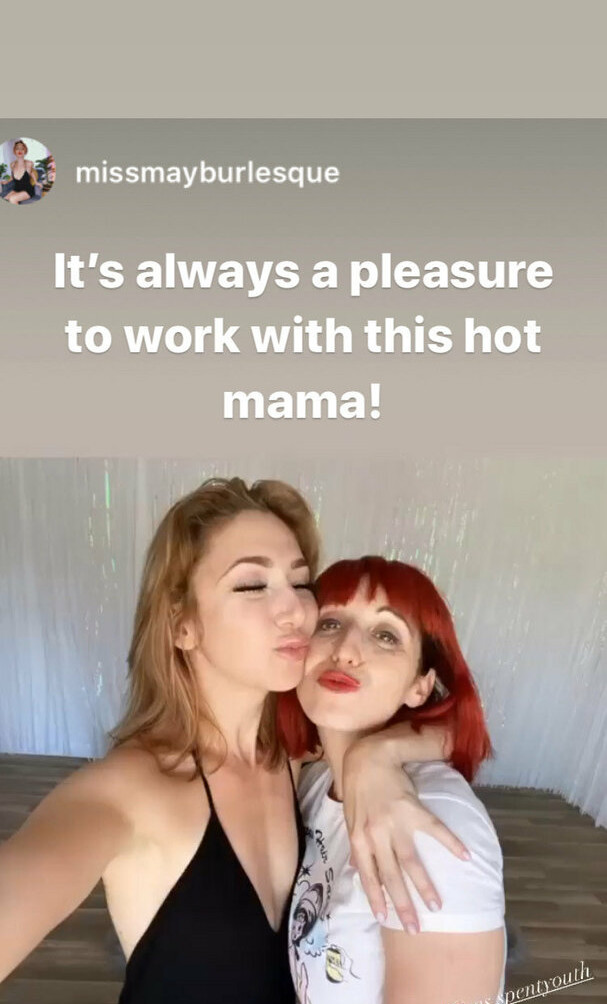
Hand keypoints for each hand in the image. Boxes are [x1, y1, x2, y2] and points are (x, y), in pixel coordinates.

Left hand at [342, 739, 469, 931]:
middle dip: (403, 903)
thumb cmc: (358, 788)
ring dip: (424, 885)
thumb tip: (358, 870)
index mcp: (359, 838)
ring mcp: (395, 823)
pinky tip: (466, 856)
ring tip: (437, 904)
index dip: (377, 898)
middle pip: (391, 876)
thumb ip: (359, 844)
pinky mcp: (413, 809)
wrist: (368, 757)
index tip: (387, 920)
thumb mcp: (351, 818)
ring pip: (411, 861)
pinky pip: (435, 830)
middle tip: (415, 927)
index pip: (369, 875)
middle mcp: (376, 835)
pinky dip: (451, 843)